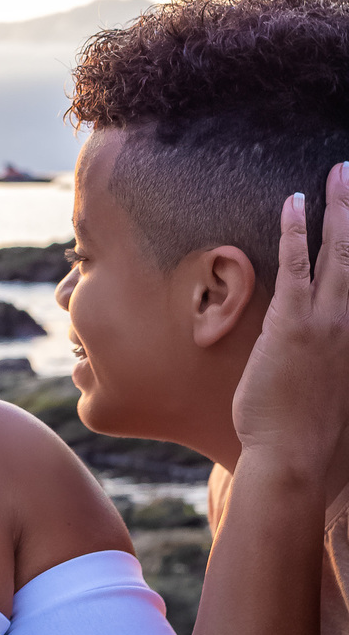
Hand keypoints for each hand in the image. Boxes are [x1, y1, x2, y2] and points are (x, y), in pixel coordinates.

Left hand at [233, 162, 348, 491]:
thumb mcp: (335, 398)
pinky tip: (295, 202)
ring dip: (339, 209)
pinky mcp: (294, 324)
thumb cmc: (310, 438)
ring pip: (339, 252)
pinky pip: (297, 266)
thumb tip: (327, 358)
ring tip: (340, 174)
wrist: (294, 460)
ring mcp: (327, 323)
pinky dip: (296, 231)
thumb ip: (335, 367)